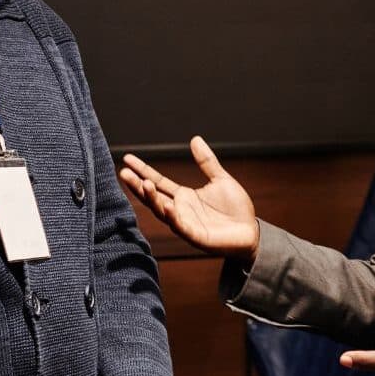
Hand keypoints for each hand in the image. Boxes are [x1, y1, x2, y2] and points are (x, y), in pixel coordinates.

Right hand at [119, 136, 259, 261]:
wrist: (251, 233)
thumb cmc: (236, 209)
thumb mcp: (220, 179)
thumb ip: (207, 162)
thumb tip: (195, 139)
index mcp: (184, 197)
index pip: (158, 181)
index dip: (143, 170)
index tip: (127, 159)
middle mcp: (180, 210)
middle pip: (153, 197)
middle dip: (138, 186)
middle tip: (123, 172)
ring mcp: (186, 224)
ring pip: (163, 212)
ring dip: (152, 199)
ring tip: (144, 184)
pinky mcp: (197, 236)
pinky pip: (181, 227)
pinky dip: (173, 218)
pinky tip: (167, 206)